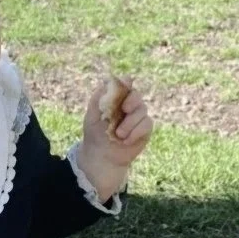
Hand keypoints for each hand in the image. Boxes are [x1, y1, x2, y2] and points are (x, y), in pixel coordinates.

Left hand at [78, 78, 153, 200]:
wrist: (102, 156)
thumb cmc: (95, 134)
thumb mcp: (92, 116)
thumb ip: (98, 98)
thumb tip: (108, 81)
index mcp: (115, 99)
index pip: (125, 84)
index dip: (126, 83)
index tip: (125, 85)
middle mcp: (128, 105)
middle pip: (136, 95)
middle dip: (132, 101)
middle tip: (124, 109)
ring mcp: (138, 117)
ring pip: (142, 110)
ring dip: (130, 122)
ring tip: (118, 134)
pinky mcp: (145, 129)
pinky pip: (147, 124)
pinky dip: (136, 132)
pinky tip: (126, 141)